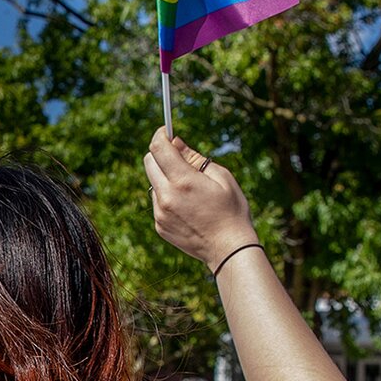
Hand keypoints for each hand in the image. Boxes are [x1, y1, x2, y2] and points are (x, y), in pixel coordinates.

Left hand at [143, 128, 258, 270]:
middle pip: (149, 162)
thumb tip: (175, 142)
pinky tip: (187, 206)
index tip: (165, 131)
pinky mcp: (159, 226)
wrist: (229, 249)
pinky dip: (167, 196)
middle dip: (160, 154)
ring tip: (189, 189)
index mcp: (183, 181)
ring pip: (153, 182)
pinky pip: (157, 201)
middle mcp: (166, 197)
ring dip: (164, 177)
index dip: (160, 135)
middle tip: (178, 156)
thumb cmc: (232, 211)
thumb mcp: (221, 177)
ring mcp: (160, 213)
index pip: (158, 148)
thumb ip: (195, 158)